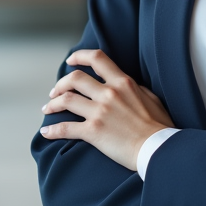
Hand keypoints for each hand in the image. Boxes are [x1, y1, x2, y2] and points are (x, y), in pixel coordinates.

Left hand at [39, 49, 173, 170]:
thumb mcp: (151, 97)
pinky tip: (46, 132)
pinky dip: (53, 130)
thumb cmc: (159, 126)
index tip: (70, 61)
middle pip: (75, 78)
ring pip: (66, 99)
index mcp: (123, 82)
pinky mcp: (94, 131)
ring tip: (48, 108)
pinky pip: (66, 128)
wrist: (158, 148)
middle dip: (61, 83)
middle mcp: (109, 93)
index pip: (97, 59)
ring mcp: (100, 112)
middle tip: (55, 91)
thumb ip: (135, 88)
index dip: (79, 56)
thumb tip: (126, 84)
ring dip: (53, 103)